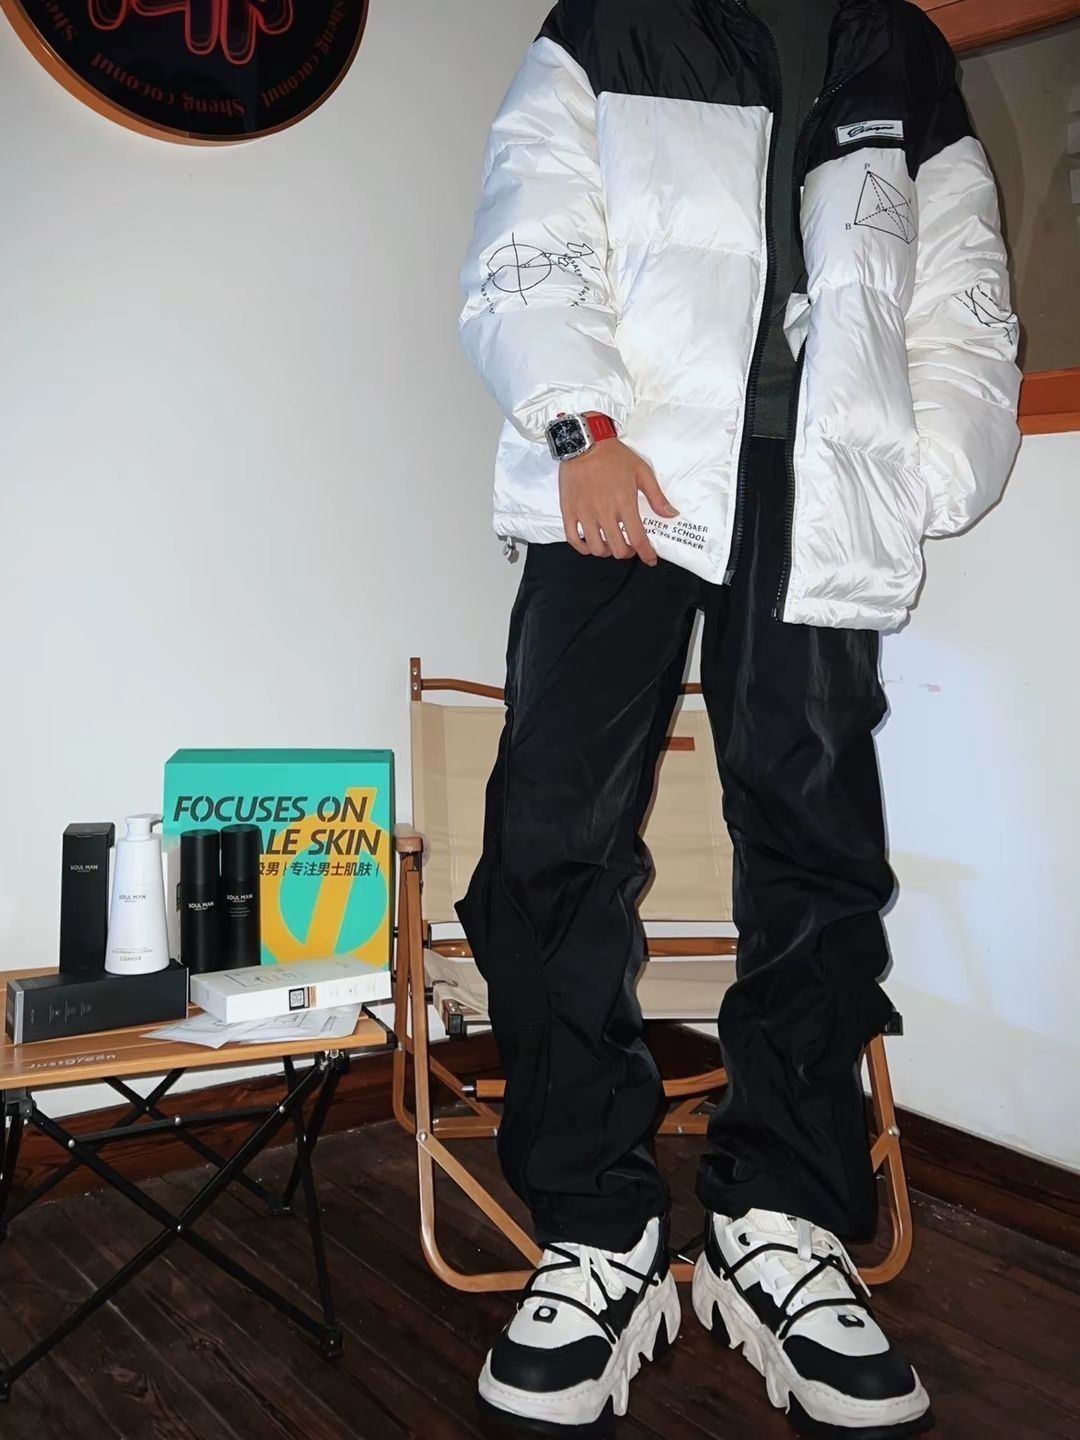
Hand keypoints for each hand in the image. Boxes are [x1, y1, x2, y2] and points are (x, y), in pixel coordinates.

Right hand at [559, 438, 677, 563]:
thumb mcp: (641, 472)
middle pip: (617, 549)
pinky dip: (582, 548)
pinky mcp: (569, 511)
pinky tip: (589, 544)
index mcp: (624, 504)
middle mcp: (604, 513)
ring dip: (606, 551)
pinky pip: (573, 539)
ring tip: (609, 544)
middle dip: (626, 553)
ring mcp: (585, 514)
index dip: (646, 554)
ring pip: (596, 548)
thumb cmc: (613, 456)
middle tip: (628, 547)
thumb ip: (656, 496)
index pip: (638, 539)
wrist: (584, 442)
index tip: (650, 559)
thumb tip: (671, 514)